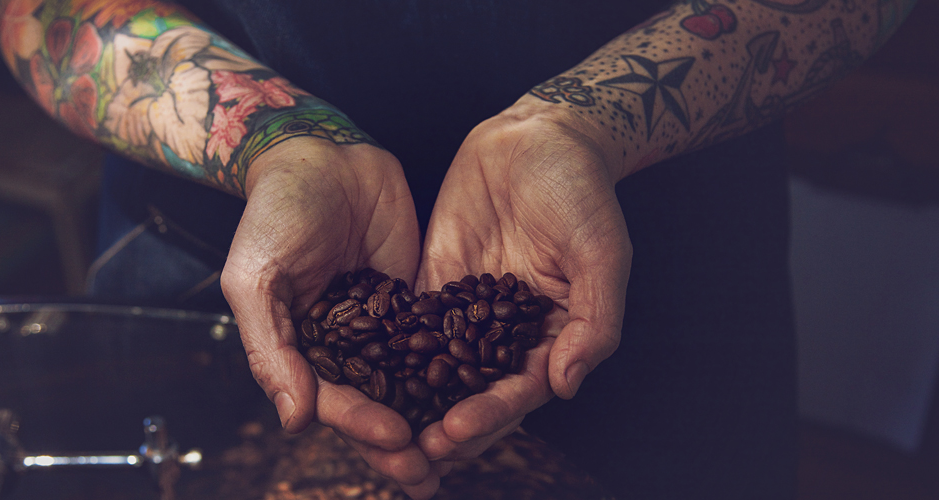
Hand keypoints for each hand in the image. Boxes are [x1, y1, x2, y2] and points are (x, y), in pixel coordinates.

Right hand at [220, 137, 431, 486]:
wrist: (322, 155)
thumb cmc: (275, 213)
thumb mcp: (257, 278)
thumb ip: (271, 348)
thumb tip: (293, 420)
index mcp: (302, 349)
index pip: (332, 401)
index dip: (361, 425)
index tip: (397, 437)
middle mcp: (343, 345)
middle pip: (374, 405)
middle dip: (401, 442)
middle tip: (432, 470)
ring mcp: (381, 325)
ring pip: (409, 382)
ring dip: (432, 417)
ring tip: (462, 445)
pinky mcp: (413, 299)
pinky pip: (436, 338)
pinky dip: (457, 366)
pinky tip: (484, 388)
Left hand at [414, 99, 632, 482]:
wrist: (538, 139)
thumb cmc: (581, 193)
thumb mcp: (602, 252)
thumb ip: (593, 320)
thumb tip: (567, 385)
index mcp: (554, 334)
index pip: (521, 390)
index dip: (490, 414)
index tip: (455, 431)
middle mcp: (509, 333)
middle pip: (475, 392)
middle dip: (445, 424)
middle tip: (410, 452)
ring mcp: (470, 311)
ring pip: (440, 368)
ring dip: (415, 401)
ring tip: (380, 429)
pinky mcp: (437, 284)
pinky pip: (413, 324)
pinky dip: (391, 352)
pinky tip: (361, 372)